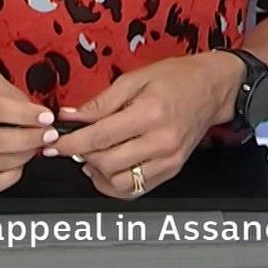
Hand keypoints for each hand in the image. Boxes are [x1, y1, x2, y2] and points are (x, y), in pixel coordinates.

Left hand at [48, 52, 241, 198]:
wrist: (213, 88)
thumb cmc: (177, 78)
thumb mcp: (135, 78)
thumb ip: (101, 102)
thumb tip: (71, 116)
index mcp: (149, 114)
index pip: (100, 138)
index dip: (71, 143)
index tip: (55, 143)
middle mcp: (161, 142)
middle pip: (107, 163)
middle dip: (82, 156)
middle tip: (72, 144)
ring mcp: (168, 160)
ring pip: (121, 183)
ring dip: (98, 173)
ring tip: (91, 157)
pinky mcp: (172, 170)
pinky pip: (137, 189)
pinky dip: (116, 184)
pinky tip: (108, 168)